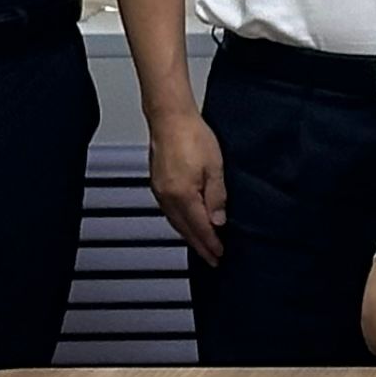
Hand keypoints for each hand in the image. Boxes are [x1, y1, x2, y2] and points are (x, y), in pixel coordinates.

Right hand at [146, 109, 228, 262]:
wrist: (171, 118)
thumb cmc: (193, 136)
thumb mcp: (215, 167)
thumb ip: (216, 197)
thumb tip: (218, 220)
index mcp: (183, 195)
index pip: (200, 228)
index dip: (210, 243)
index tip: (218, 255)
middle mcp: (168, 198)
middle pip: (185, 229)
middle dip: (199, 245)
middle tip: (211, 258)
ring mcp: (160, 192)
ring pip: (175, 222)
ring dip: (189, 235)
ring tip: (200, 245)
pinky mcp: (157, 184)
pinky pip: (169, 212)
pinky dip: (180, 222)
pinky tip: (186, 222)